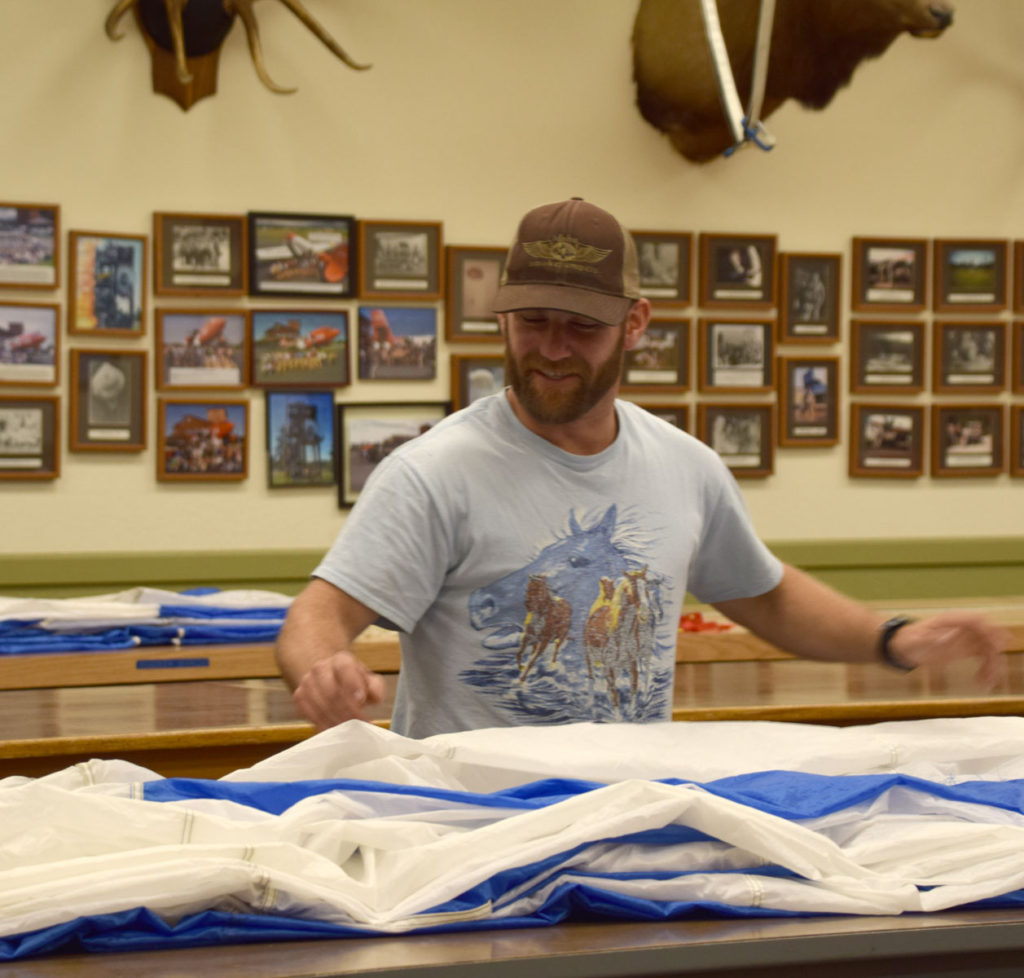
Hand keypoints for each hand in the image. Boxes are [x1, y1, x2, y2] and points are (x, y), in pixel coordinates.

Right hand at [291, 650, 386, 729]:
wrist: (330, 678)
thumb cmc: (354, 682)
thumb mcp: (369, 680)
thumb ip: (376, 687)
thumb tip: (376, 697)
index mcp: (341, 660)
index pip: (345, 669)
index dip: (352, 685)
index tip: (361, 701)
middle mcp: (321, 668)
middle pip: (332, 692)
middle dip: (348, 711)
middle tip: (361, 724)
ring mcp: (307, 681)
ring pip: (320, 705)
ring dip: (337, 721)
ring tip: (351, 730)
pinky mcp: (299, 696)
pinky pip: (310, 714)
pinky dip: (324, 725)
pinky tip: (336, 731)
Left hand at [889, 613, 1010, 688]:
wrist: (902, 647)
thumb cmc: (907, 641)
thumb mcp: (915, 640)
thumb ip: (930, 639)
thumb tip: (946, 638)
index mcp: (950, 620)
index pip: (976, 620)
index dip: (988, 631)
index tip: (994, 646)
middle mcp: (962, 628)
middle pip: (988, 635)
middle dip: (994, 651)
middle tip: (992, 670)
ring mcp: (966, 638)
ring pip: (989, 648)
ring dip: (993, 664)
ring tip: (986, 683)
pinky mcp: (966, 650)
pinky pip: (984, 657)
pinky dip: (987, 669)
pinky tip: (983, 682)